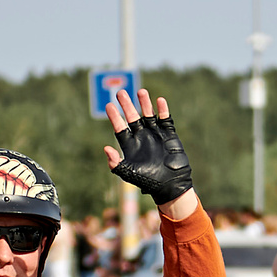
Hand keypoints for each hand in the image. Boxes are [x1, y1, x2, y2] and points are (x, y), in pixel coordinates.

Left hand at [103, 88, 192, 205]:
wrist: (170, 185)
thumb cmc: (148, 181)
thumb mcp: (128, 173)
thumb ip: (116, 162)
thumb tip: (106, 148)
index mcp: (130, 145)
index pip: (120, 127)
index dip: (115, 117)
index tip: (109, 106)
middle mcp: (142, 137)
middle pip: (132, 117)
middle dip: (127, 105)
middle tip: (120, 92)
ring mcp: (155, 134)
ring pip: (148, 114)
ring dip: (144, 103)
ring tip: (140, 91)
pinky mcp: (169, 135)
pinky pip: (165, 119)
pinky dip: (163, 110)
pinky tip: (159, 100)